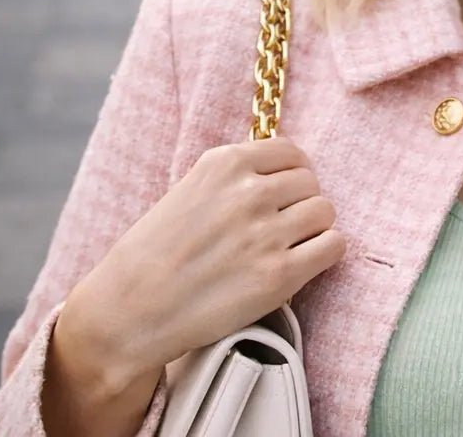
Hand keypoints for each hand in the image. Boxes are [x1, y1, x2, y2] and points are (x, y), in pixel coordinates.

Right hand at [63, 137, 345, 376]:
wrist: (128, 310)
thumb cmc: (156, 251)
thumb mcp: (191, 189)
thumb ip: (236, 175)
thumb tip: (287, 168)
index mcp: (226, 163)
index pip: (291, 152)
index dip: (292, 174)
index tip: (284, 193)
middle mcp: (250, 192)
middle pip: (311, 183)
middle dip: (300, 203)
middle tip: (280, 228)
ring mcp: (266, 233)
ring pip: (325, 211)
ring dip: (313, 228)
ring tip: (289, 247)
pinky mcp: (279, 275)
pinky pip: (333, 245)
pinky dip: (325, 252)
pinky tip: (304, 263)